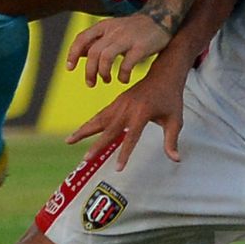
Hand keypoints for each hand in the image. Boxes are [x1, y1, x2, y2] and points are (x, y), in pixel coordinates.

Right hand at [65, 71, 183, 171]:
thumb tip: (176, 159)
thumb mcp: (175, 120)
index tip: (118, 168)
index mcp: (142, 113)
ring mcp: (120, 103)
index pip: (131, 137)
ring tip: (68, 141)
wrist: (163, 75)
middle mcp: (128, 108)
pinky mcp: (116, 102)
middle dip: (96, 145)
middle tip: (85, 159)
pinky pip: (100, 114)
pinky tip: (79, 132)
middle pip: (109, 129)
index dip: (125, 153)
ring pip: (98, 119)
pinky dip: (89, 123)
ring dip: (83, 130)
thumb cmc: (171, 99)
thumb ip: (172, 140)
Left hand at [66, 13, 171, 86]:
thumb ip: (97, 41)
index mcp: (105, 26)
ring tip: (107, 80)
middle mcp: (114, 31)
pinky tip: (123, 79)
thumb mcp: (113, 29)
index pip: (82, 38)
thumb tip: (80, 54)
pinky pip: (127, 64)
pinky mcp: (141, 47)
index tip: (70, 68)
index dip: (73, 53)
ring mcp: (128, 38)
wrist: (162, 17)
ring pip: (106, 58)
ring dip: (103, 73)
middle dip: (89, 71)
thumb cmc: (135, 28)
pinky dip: (122, 75)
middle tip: (91, 83)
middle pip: (93, 52)